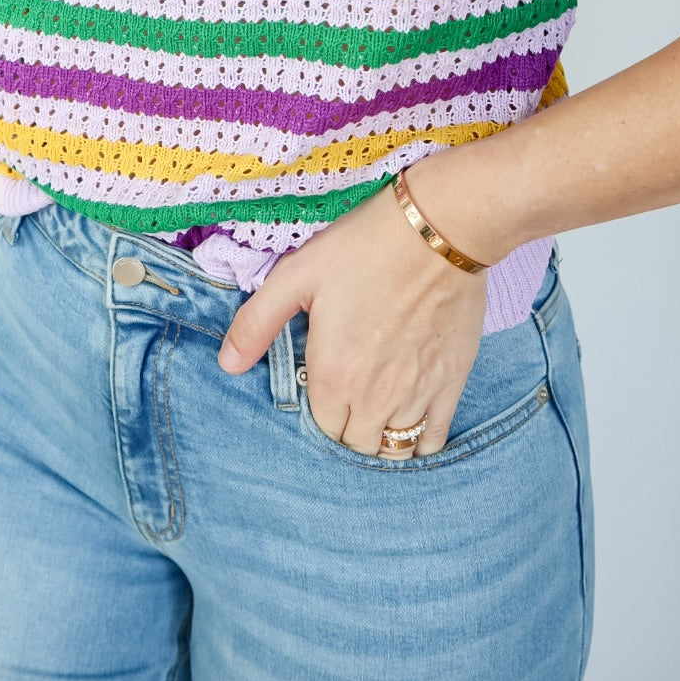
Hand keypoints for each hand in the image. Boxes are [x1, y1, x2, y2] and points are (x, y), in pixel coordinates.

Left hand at [217, 182, 488, 456]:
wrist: (438, 230)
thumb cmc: (364, 248)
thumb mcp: (296, 275)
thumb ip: (257, 323)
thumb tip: (227, 365)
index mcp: (333, 377)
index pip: (320, 427)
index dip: (319, 408)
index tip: (323, 383)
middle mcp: (375, 398)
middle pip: (356, 444)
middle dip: (348, 426)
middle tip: (348, 393)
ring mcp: (417, 395)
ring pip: (395, 450)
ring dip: (381, 437)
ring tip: (377, 410)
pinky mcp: (451, 384)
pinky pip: (434, 440)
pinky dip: (421, 441)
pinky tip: (411, 418)